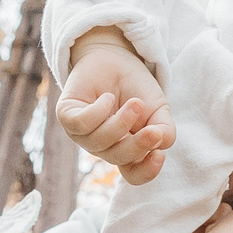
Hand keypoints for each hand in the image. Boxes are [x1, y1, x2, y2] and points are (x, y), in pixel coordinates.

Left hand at [54, 37, 174, 183]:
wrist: (115, 58)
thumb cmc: (136, 88)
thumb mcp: (158, 108)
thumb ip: (165, 129)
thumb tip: (161, 143)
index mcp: (126, 149)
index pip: (133, 174)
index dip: (146, 172)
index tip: (159, 156)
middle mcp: (103, 146)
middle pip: (118, 158)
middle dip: (137, 145)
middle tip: (153, 129)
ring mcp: (83, 134)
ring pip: (98, 142)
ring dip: (120, 124)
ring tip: (135, 104)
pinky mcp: (67, 116)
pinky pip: (80, 125)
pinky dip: (98, 112)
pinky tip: (108, 98)